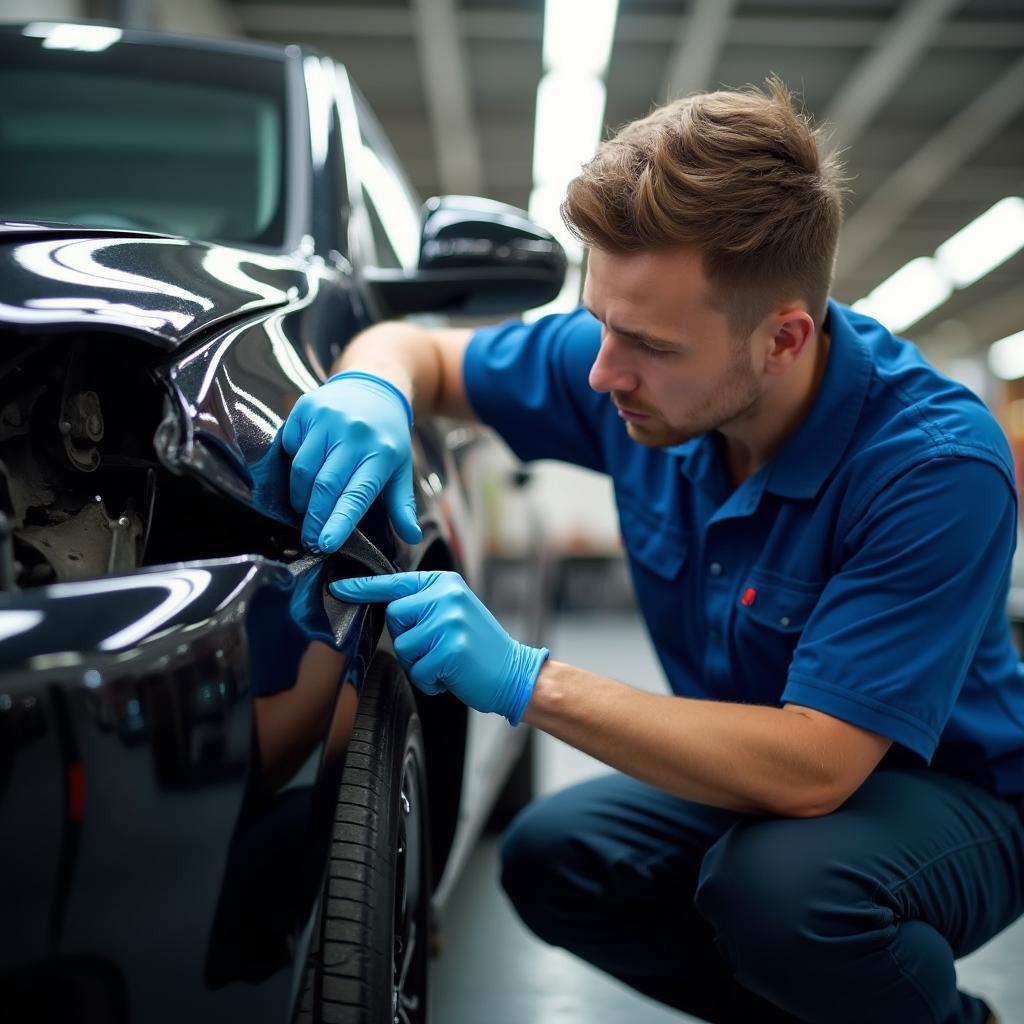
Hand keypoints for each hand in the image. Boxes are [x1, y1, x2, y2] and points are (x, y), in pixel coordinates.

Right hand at [282, 372, 420, 551]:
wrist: (374, 386)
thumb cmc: (386, 436)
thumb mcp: (401, 467)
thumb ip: (402, 504)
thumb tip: (412, 537)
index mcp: (382, 452)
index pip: (357, 495)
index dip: (339, 521)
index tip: (325, 544)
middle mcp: (355, 434)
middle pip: (325, 485)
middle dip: (314, 518)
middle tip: (310, 540)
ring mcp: (328, 419)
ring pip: (303, 469)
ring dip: (300, 496)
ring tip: (304, 509)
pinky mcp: (306, 409)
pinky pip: (290, 447)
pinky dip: (292, 465)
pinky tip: (303, 474)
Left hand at [330, 571, 548, 723]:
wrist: (514, 673)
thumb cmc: (479, 648)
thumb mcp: (454, 612)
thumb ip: (425, 604)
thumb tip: (387, 608)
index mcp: (445, 583)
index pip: (395, 582)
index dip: (363, 588)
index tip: (338, 588)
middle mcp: (447, 596)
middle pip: (394, 615)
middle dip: (408, 638)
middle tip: (437, 646)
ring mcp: (449, 621)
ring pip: (403, 646)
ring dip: (419, 663)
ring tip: (446, 661)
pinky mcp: (449, 649)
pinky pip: (417, 670)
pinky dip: (430, 681)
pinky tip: (451, 674)